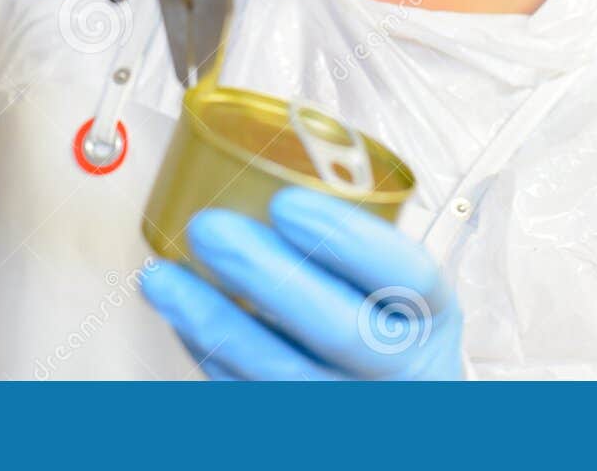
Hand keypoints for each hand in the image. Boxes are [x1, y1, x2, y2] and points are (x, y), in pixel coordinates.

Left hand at [140, 187, 464, 379]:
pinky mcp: (304, 432)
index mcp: (431, 316)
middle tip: (211, 228)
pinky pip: (249, 398)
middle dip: (266, 274)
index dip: (348, 239)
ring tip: (165, 278)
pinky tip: (182, 318)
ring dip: (213, 320)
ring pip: (281, 374)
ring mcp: (351, 407)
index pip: (406, 277)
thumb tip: (266, 164)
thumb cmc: (395, 334)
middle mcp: (399, 369)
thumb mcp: (404, 286)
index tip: (287, 202)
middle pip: (340, 330)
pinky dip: (208, 354)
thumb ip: (357, 244)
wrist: (405, 406)